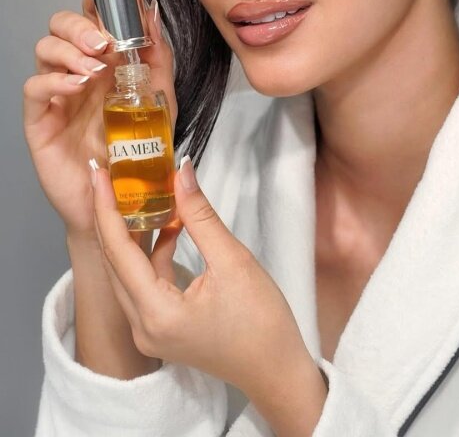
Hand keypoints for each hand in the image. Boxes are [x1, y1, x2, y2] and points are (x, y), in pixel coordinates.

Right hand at [23, 0, 176, 237]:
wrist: (124, 199)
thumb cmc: (139, 148)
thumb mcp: (160, 98)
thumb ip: (157, 57)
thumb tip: (153, 11)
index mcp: (106, 59)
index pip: (97, 14)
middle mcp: (78, 69)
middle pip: (63, 24)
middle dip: (82, 21)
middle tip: (105, 40)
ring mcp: (58, 93)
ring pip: (45, 49)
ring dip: (70, 49)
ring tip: (97, 67)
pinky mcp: (40, 119)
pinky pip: (35, 88)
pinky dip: (55, 80)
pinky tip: (78, 85)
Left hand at [90, 155, 316, 403]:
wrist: (276, 368)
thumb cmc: (262, 322)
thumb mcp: (233, 261)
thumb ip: (200, 215)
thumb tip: (182, 172)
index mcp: (156, 313)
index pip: (118, 250)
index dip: (106, 207)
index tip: (99, 172)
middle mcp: (142, 326)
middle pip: (114, 262)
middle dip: (110, 216)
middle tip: (109, 176)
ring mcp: (149, 331)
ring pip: (127, 272)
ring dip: (131, 234)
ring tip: (137, 195)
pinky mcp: (161, 327)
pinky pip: (144, 283)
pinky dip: (152, 254)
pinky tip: (169, 227)